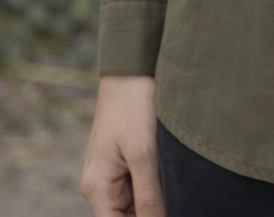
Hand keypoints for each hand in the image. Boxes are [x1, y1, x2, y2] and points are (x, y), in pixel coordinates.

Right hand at [81, 75, 163, 216]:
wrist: (130, 70)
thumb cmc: (132, 107)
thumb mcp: (143, 153)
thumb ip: (148, 196)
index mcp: (97, 188)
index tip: (168, 212)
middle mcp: (100, 186)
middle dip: (151, 212)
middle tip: (176, 197)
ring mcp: (111, 174)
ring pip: (135, 205)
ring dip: (154, 201)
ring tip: (172, 180)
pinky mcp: (123, 162)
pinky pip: (139, 186)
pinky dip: (154, 186)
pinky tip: (171, 175)